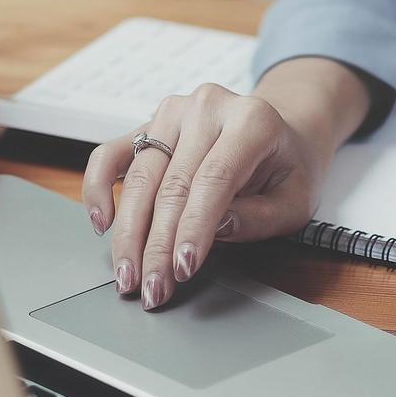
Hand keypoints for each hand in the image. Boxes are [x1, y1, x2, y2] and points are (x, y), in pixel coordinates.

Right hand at [81, 58, 368, 309]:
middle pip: (171, 182)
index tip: (182, 269)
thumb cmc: (289, 169)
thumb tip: (215, 229)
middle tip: (152, 289)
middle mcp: (208, 107)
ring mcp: (173, 112)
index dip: (194, 227)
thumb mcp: (297, 199)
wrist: (281, 132)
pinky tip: (102, 224)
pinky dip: (98, 188)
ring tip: (128, 275)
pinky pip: (110, 154)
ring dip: (128, 232)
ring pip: (138, 176)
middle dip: (157, 244)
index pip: (214, 178)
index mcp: (252, 120)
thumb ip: (261, 216)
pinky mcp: (147, 124)